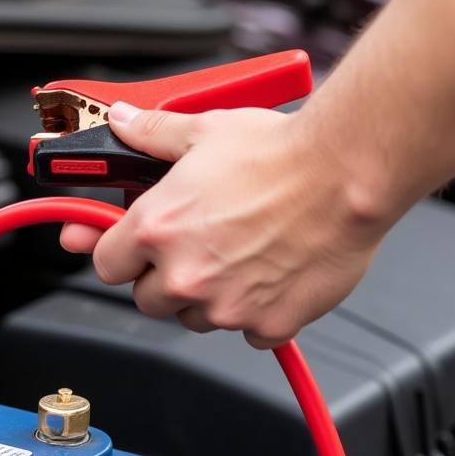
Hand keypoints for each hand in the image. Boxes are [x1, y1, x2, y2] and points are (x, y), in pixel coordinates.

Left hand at [60, 101, 385, 347]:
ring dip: (207, 297)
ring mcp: (227, 305)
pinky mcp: (269, 324)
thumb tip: (123, 122)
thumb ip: (151, 133)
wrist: (348, 173)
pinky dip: (255, 313)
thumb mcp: (202, 131)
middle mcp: (185, 274)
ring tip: (237, 255)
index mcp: (156, 228)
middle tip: (194, 247)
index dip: (120, 252)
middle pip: (147, 298)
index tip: (133, 246)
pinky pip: (248, 333)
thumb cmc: (280, 153)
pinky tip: (269, 274)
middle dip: (163, 276)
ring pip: (195, 318)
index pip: (106, 264)